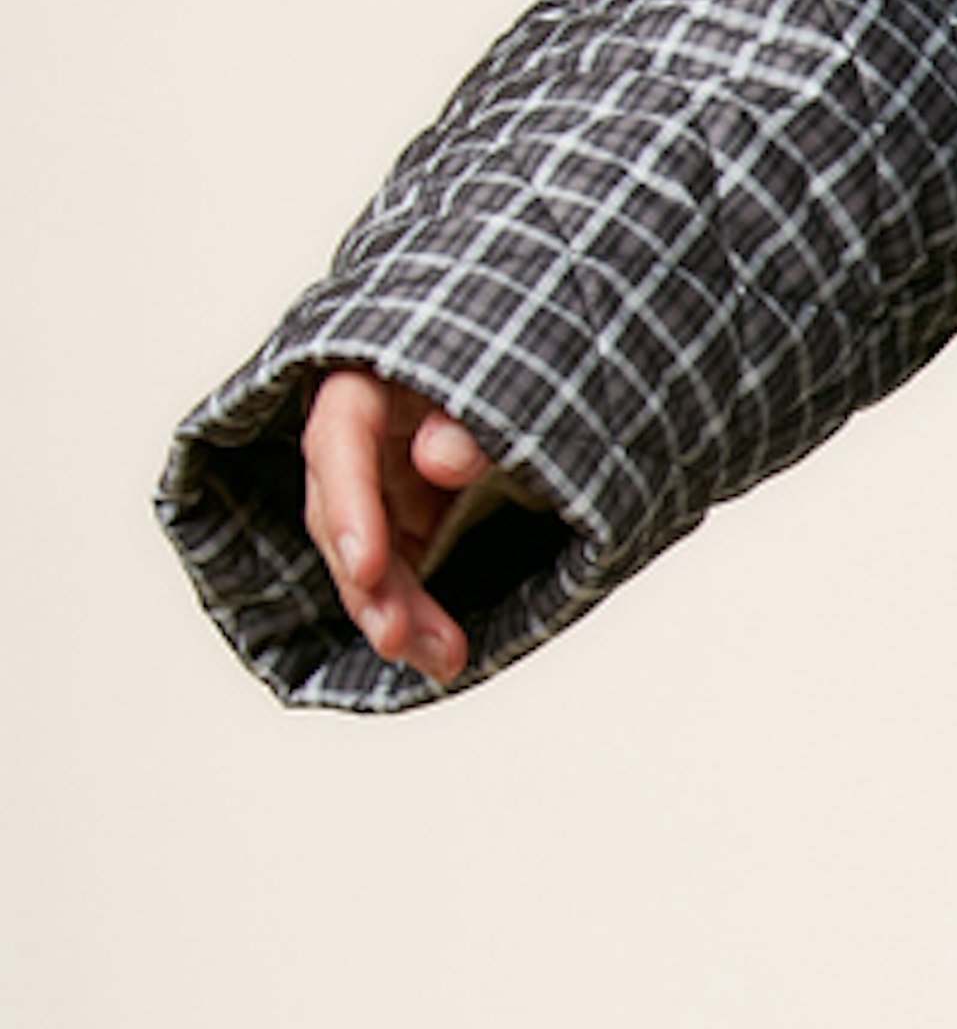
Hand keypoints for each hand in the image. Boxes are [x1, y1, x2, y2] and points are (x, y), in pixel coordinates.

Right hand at [299, 363, 545, 683]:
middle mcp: (361, 440)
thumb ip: (473, 422)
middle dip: (372, 585)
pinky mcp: (403, 521)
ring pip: (367, 559)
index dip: (348, 509)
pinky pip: (398, 576)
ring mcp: (380, 485)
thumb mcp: (505, 383)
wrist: (545, 377)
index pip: (339, 443)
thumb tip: (439, 458)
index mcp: (366, 385)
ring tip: (443, 659)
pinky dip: (418, 616)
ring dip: (398, 615)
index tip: (367, 567)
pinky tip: (443, 654)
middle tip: (401, 638)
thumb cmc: (516, 369)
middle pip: (343, 515)